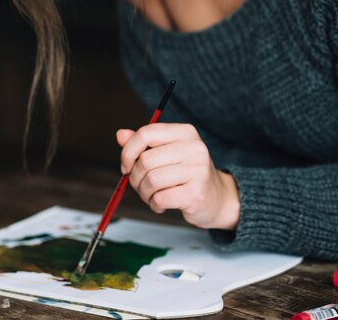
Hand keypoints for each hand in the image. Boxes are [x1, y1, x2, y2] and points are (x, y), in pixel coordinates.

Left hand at [116, 123, 239, 229]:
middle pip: (146, 160)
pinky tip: (161, 204)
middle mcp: (194, 147)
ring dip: (144, 193)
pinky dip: (155, 204)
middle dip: (135, 178)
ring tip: (152, 196)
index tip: (126, 166)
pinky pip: (160, 198)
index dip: (128, 151)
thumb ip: (143, 144)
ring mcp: (197, 170)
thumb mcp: (167, 152)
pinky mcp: (196, 193)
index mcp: (185, 132)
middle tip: (140, 186)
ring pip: (151, 180)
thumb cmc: (186, 173)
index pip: (146, 133)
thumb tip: (120, 135)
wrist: (217, 198)